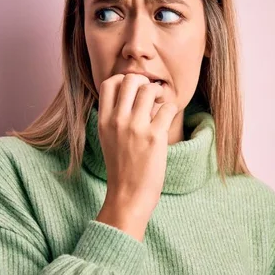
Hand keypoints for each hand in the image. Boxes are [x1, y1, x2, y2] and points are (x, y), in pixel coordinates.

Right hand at [94, 73, 177, 239]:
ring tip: (160, 108)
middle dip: (144, 83)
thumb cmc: (122, 168)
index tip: (134, 91)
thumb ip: (114, 117)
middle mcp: (117, 120)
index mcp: (104, 120)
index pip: (109, 82)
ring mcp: (136, 127)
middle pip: (131, 79)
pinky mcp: (155, 136)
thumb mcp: (107, 139)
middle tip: (150, 97)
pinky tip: (167, 122)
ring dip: (159, 95)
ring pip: (150, 89)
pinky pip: (168, 108)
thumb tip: (130, 95)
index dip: (124, 80)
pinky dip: (171, 110)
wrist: (128, 196)